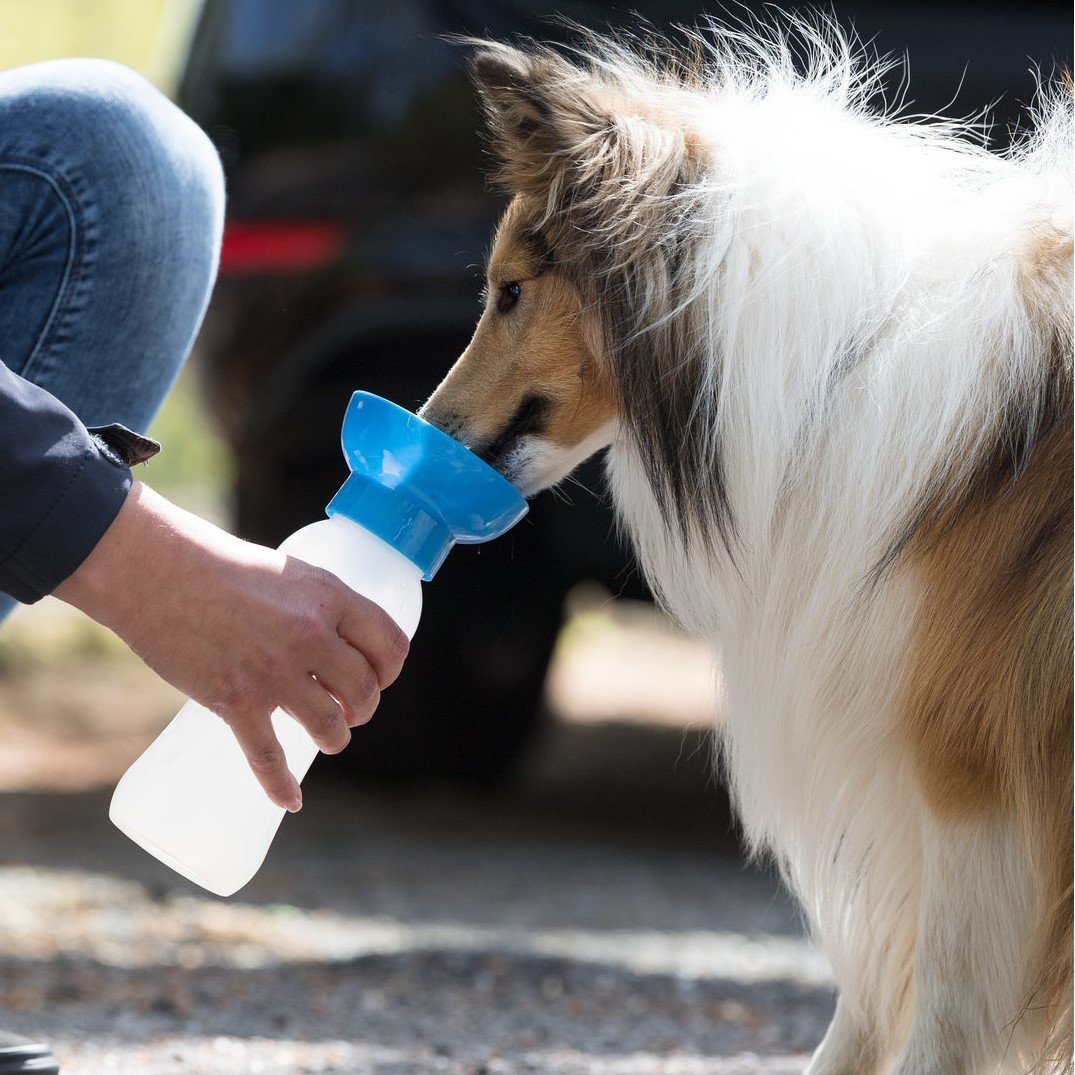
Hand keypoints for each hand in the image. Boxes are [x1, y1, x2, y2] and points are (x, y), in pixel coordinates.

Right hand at [54, 481, 408, 809]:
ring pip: (329, 726)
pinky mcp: (236, 700)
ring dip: (335, 738)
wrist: (155, 571)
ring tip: (328, 737)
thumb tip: (331, 641)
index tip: (377, 679)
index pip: (390, 646)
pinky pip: (268, 756)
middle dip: (363, 708)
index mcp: (330, 597)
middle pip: (365, 691)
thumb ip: (313, 606)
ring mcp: (274, 671)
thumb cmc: (219, 565)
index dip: (388, 671)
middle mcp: (311, 635)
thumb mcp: (286, 572)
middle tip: (349, 710)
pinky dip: (282, 785)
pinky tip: (292, 800)